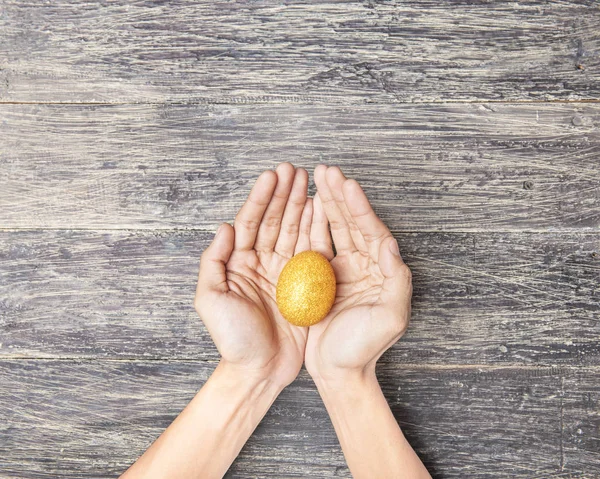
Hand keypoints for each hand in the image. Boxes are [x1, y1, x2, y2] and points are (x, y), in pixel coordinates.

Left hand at [194, 163, 312, 386]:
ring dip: (301, 205)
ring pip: (294, 230)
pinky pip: (311, 251)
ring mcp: (283, 272)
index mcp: (238, 263)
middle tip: (294, 169)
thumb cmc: (232, 339)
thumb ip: (213, 261)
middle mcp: (261, 262)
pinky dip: (317, 229)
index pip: (250, 222)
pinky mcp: (303, 284)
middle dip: (283, 194)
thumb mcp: (210, 300)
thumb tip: (224, 227)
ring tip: (310, 181)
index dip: (261, 198)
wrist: (260, 370)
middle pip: (274, 220)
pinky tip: (321, 210)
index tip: (272, 175)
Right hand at [305, 165, 412, 381]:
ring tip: (317, 178)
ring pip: (335, 228)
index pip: (372, 231)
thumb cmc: (364, 348)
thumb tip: (392, 247)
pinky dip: (313, 224)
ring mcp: (342, 269)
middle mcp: (364, 265)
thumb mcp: (390, 318)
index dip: (360, 207)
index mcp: (381, 271)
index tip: (347, 184)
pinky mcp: (322, 277)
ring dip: (327, 202)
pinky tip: (307, 206)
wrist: (337, 370)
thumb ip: (397, 281)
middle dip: (340, 195)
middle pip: (352, 223)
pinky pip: (317, 244)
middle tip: (326, 170)